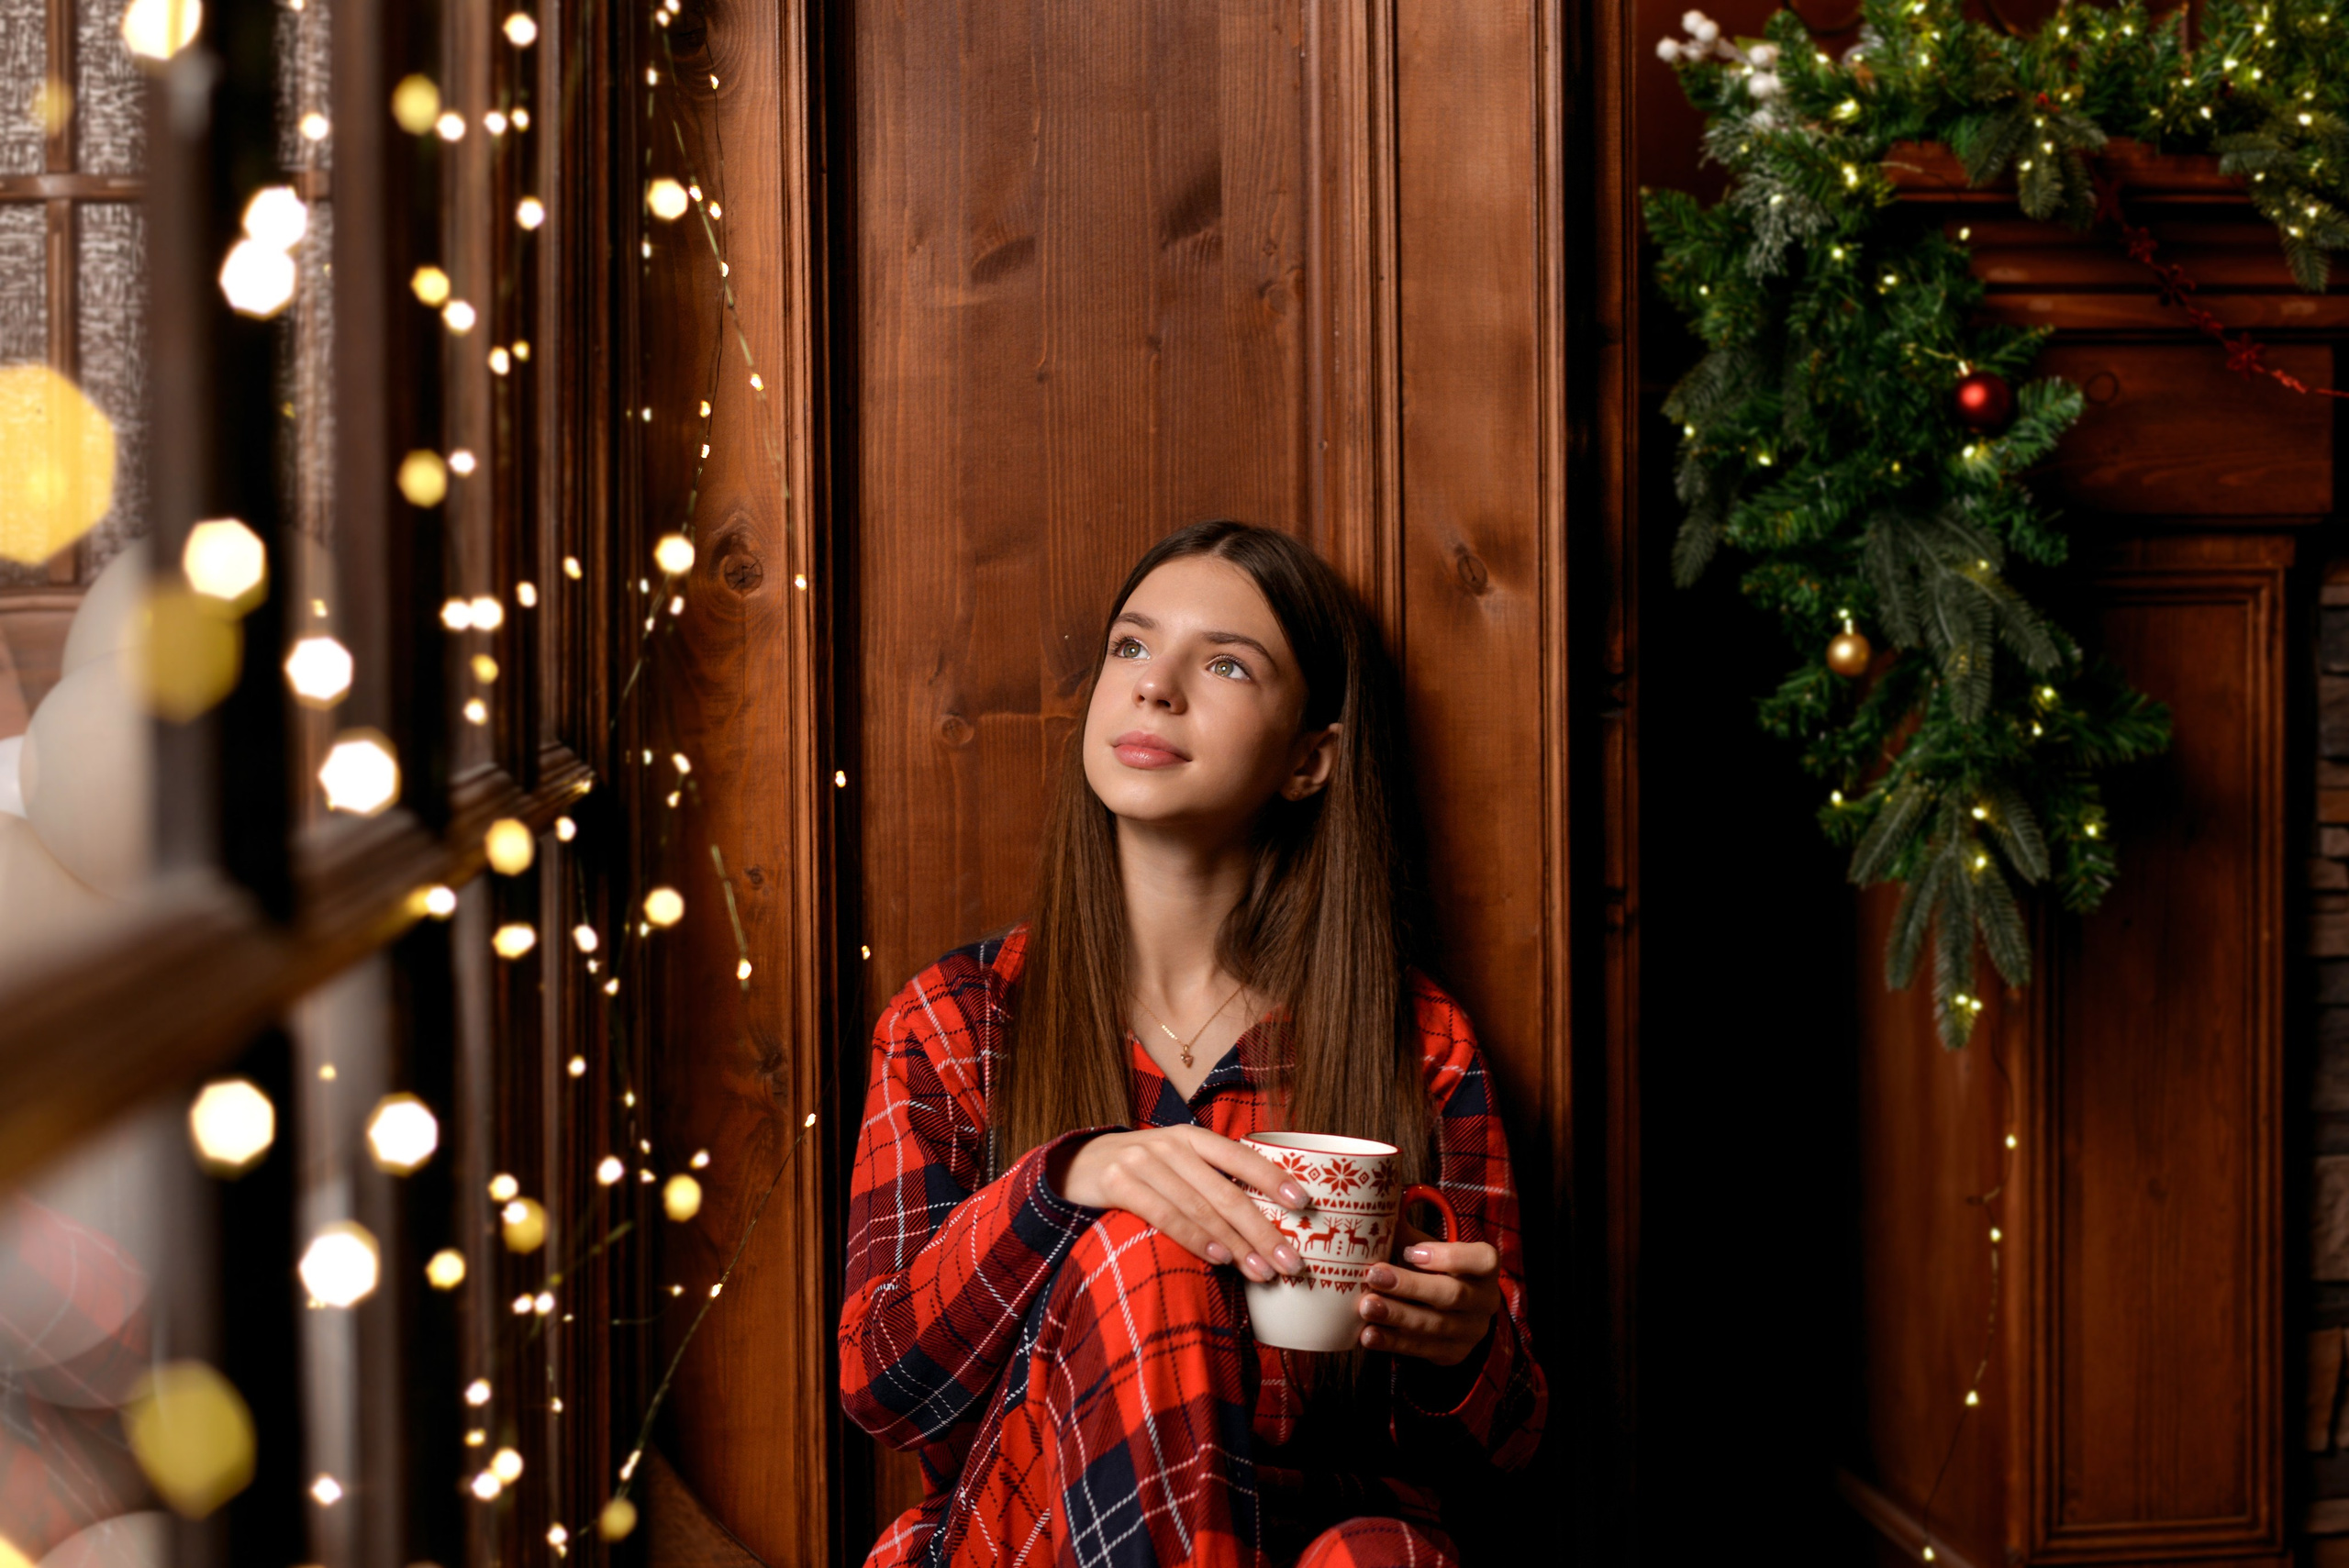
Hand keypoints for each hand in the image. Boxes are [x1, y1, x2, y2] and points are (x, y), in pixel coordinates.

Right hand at [1051, 1126, 1310, 1282]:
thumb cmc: (1139, 1174)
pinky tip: (1219, 1258)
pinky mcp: (1118, 1182)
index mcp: (1192, 1138)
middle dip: (1263, 1230)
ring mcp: (1143, 1161)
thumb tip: (1265, 1220)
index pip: (1241, 1157)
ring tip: (1263, 1271)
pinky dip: (1195, 1238)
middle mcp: (1171, 1145)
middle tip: (1292, 1261)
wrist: (1073, 1166)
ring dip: (1236, 1244)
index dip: (1275, 1178)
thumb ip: (1209, 1181)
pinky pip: (1165, 1215)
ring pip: (1201, 1208)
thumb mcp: (1174, 1165)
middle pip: (1227, 1192)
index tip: (1305, 1204)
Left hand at [1356, 1219, 1500, 1365]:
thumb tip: (1374, 1209)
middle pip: (1452, 1294)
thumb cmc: (1436, 1271)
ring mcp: (1472, 1331)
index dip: (1448, 1256)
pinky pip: (1423, 1350)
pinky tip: (1369, 1334)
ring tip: (1366, 1307)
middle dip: (1409, 1286)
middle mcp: (1486, 1300)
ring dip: (1397, 1316)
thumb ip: (1408, 1235)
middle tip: (1373, 1275)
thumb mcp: (1429, 1249)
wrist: (1454, 1314)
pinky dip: (1393, 1343)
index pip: (1482, 1260)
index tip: (1409, 1251)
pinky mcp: (1453, 1354)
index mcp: (1485, 1267)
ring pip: (1436, 1325)